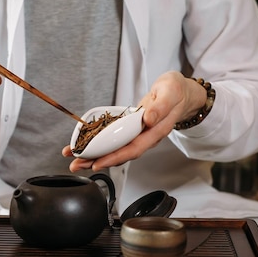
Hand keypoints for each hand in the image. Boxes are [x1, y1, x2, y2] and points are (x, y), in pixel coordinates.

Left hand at [63, 71, 206, 171]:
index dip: (114, 157)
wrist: (181, 93)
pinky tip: (86, 145)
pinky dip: (100, 144)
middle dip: (97, 161)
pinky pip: (115, 140)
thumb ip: (161, 106)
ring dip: (95, 156)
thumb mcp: (171, 92)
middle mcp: (146, 137)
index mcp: (156, 131)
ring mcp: (138, 135)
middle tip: (76, 164)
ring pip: (116, 149)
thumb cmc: (176, 91)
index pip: (133, 149)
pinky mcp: (131, 130)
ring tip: (76, 159)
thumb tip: (149, 119)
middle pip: (120, 154)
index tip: (97, 162)